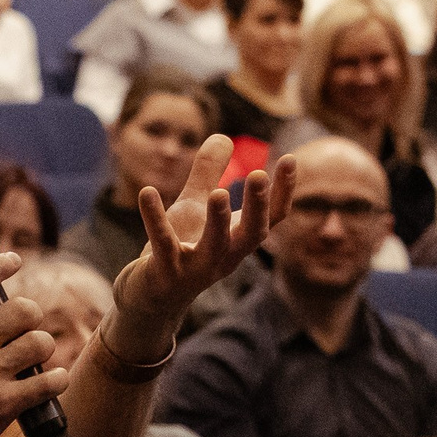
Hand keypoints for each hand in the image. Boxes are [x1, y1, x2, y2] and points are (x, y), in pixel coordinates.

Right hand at [0, 251, 68, 436]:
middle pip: (21, 309)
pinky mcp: (3, 405)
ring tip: (34, 358)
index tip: (13, 261)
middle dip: (29, 317)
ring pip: (39, 342)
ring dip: (42, 348)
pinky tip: (51, 380)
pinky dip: (55, 379)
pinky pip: (48, 381)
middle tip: (23, 330)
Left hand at [106, 139, 289, 351]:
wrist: (148, 300)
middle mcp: (224, 257)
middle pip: (251, 235)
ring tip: (217, 193)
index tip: (290, 158)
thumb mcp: (193, 208)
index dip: (283, 192)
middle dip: (257, 207)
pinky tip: (146, 191)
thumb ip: (208, 174)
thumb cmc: (177, 250)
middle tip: (259, 175)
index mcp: (237, 241)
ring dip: (217, 221)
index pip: (271, 218)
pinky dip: (155, 218)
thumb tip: (223, 136)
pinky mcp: (164, 274)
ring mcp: (195, 269)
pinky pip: (162, 244)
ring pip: (214, 247)